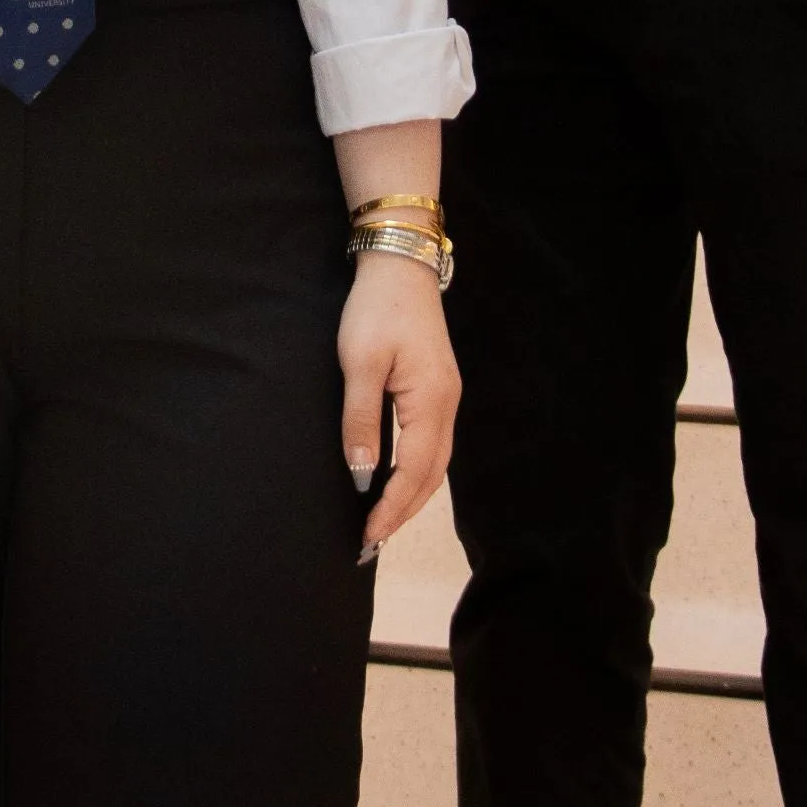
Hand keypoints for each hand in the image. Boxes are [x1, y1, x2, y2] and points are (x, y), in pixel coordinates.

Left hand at [339, 249, 459, 559]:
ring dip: (410, 495)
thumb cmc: (376, 309)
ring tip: (382, 521)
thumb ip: (361, 421)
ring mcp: (446, 396)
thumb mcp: (359, 363)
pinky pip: (431, 443)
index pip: (414, 471)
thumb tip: (362, 475)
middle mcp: (447, 404)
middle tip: (371, 542)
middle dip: (403, 512)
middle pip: (431, 475)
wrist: (399, 265)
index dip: (391, 508)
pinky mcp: (437, 388)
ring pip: (435, 462)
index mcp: (431, 400)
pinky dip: (414, 471)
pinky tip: (395, 479)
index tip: (367, 536)